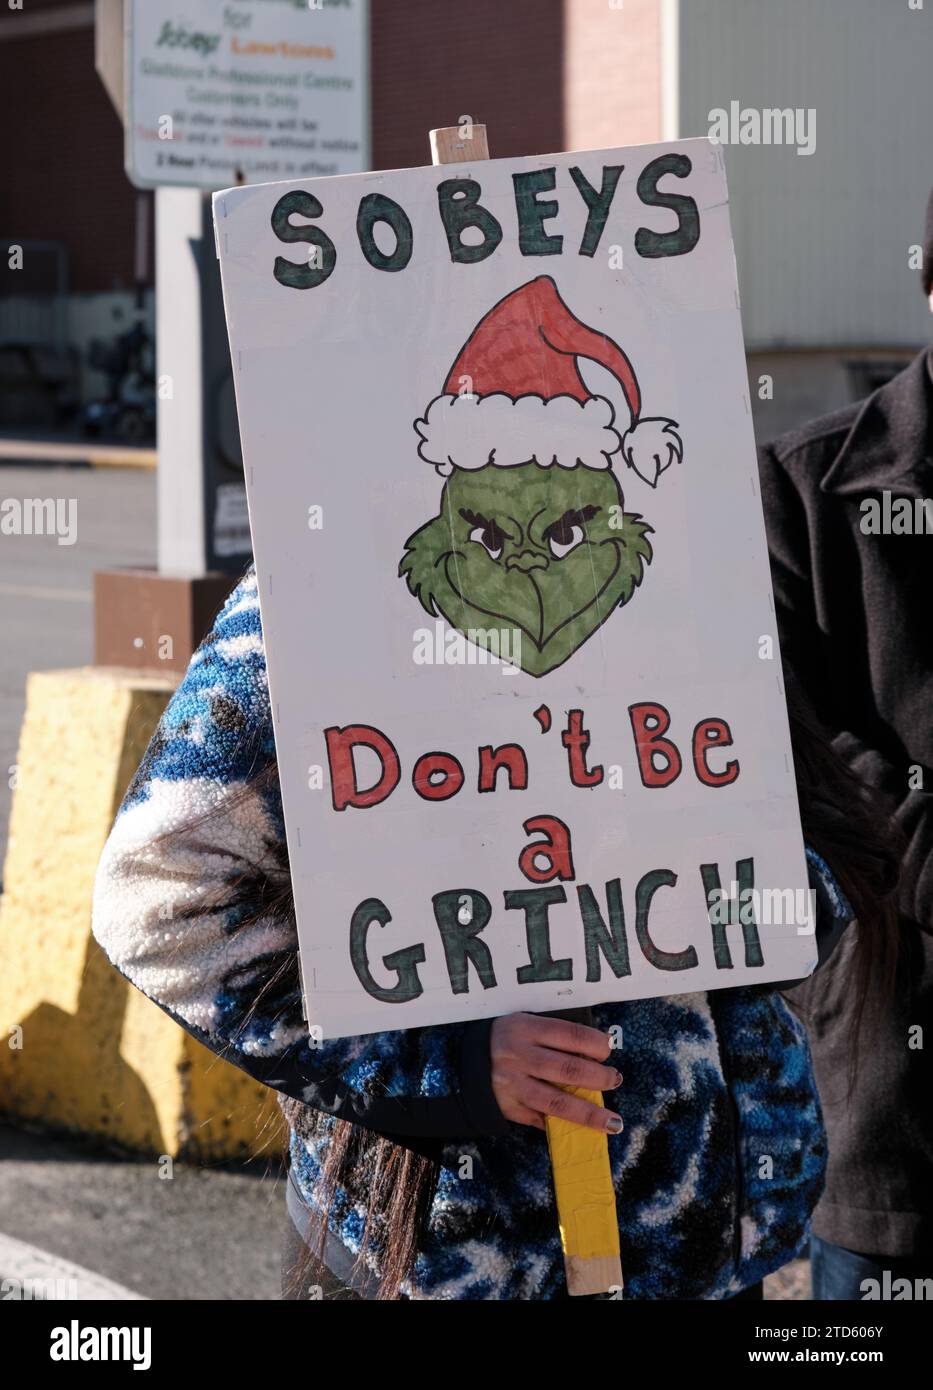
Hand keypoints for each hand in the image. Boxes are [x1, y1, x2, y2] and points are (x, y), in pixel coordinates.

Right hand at [489, 1013, 622, 1132]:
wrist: (463, 1060)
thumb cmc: (507, 1039)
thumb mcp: (526, 1025)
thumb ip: (556, 1037)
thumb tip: (595, 1057)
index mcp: (526, 1029)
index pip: (570, 1034)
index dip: (595, 1044)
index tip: (608, 1050)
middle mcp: (519, 1056)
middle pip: (568, 1069)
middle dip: (599, 1077)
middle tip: (614, 1079)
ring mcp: (513, 1084)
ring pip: (557, 1102)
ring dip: (589, 1114)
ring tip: (613, 1122)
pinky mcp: (509, 1107)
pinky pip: (541, 1119)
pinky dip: (562, 1126)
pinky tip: (581, 1131)